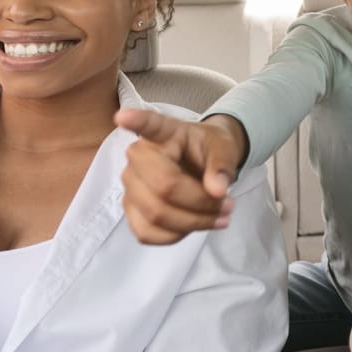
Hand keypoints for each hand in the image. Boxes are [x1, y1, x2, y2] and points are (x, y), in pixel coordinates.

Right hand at [115, 109, 245, 244]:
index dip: (136, 121)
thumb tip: (217, 190)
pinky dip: (176, 236)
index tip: (122, 116)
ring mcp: (130, 184)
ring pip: (155, 216)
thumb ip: (223, 165)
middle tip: (229, 205)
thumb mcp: (225, 149)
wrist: (202, 164)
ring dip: (193, 223)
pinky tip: (195, 224)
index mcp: (165, 133)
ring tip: (220, 216)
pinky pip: (147, 233)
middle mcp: (138, 156)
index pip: (149, 125)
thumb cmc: (209, 151)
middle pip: (164, 188)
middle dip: (201, 204)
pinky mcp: (131, 209)